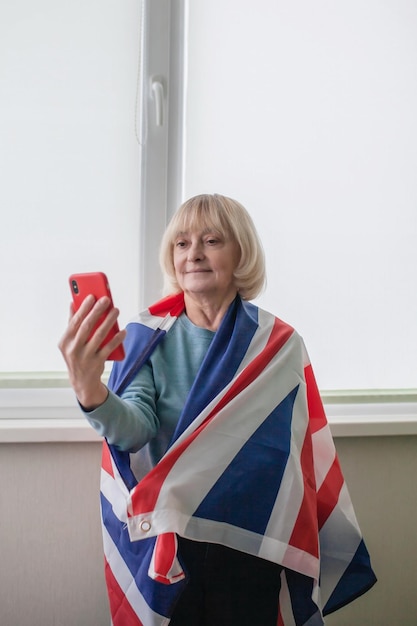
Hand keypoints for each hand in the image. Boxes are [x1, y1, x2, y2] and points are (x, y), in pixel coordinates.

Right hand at [58, 295, 126, 409]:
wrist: (81, 381)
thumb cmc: (77, 355)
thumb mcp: (69, 341)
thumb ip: (72, 323)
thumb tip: (72, 303)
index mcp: (65, 341)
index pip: (75, 321)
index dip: (84, 308)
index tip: (92, 296)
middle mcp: (73, 349)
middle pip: (87, 326)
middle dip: (97, 311)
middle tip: (107, 299)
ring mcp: (85, 357)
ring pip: (99, 336)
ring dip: (109, 321)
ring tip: (116, 310)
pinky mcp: (97, 363)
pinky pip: (109, 348)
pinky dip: (117, 339)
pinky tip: (123, 330)